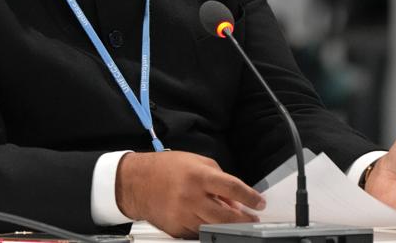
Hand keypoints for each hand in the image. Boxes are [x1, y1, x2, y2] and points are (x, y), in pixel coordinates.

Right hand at [115, 151, 265, 237]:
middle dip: (244, 220)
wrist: (136, 182)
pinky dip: (207, 229)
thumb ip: (218, 178)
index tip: (259, 203)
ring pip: (214, 228)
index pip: (232, 188)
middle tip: (252, 220)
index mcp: (198, 176)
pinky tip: (209, 221)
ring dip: (227, 226)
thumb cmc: (165, 168)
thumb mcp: (196, 162)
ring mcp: (183, 215)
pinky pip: (198, 233)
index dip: (250, 197)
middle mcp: (191, 197)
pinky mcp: (176, 229)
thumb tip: (234, 199)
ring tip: (233, 220)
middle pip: (227, 216)